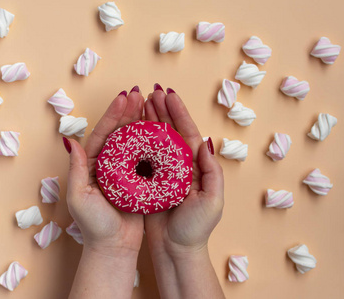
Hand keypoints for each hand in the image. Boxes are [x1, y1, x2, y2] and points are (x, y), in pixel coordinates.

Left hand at [65, 89, 144, 254]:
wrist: (114, 247)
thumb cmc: (94, 225)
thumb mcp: (80, 197)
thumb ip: (77, 169)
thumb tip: (69, 140)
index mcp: (92, 165)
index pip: (102, 134)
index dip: (113, 115)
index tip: (124, 98)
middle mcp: (108, 164)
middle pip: (118, 133)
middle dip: (128, 112)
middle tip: (139, 94)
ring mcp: (124, 171)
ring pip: (133, 141)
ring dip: (140, 122)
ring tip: (149, 105)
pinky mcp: (139, 180)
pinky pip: (145, 156)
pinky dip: (151, 142)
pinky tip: (159, 130)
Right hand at [144, 86, 223, 255]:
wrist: (176, 250)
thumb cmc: (196, 228)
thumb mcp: (212, 200)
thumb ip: (212, 172)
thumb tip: (205, 143)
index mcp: (196, 166)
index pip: (187, 133)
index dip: (178, 113)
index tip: (168, 95)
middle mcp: (179, 165)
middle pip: (170, 132)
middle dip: (161, 111)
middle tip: (151, 93)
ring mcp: (163, 172)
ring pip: (155, 141)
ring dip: (149, 121)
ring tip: (140, 103)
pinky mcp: (149, 181)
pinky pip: (143, 156)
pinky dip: (138, 141)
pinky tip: (130, 129)